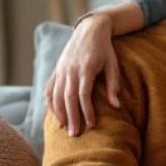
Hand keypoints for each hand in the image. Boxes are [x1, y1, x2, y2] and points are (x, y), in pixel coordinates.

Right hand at [46, 14, 120, 135]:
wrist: (89, 30)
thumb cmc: (104, 49)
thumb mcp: (112, 64)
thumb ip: (113, 85)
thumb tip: (116, 106)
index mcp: (85, 68)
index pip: (83, 94)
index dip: (86, 111)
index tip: (91, 126)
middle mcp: (70, 70)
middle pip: (67, 98)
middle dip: (71, 117)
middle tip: (75, 134)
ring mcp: (61, 70)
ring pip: (56, 95)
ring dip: (59, 113)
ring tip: (63, 128)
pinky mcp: (56, 70)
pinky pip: (49, 89)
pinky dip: (50, 102)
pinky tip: (54, 115)